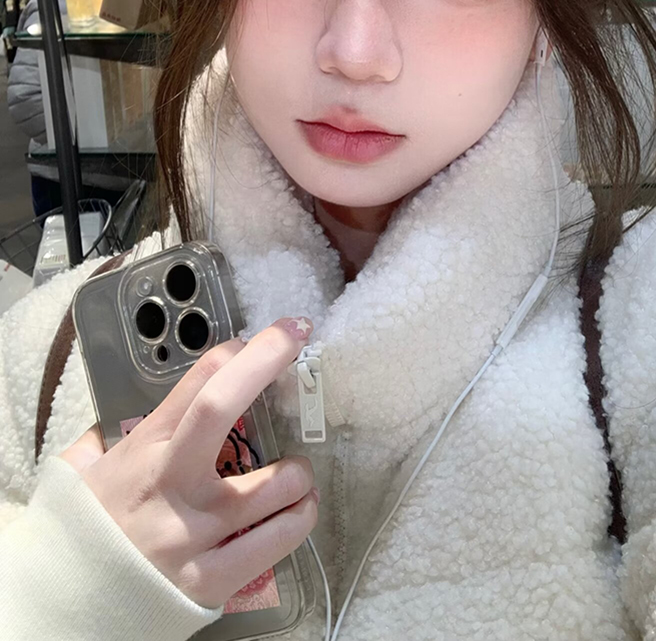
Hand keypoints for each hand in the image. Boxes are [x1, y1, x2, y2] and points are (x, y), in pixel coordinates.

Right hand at [60, 318, 318, 608]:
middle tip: (298, 333)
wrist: (65, 611)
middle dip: (265, 359)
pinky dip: (300, 518)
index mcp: (143, 450)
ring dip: (300, 472)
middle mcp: (172, 484)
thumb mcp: (83, 472)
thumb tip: (129, 414)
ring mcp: (195, 532)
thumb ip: (107, 437)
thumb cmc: (83, 532)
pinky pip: (278, 540)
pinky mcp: (213, 579)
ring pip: (275, 484)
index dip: (238, 352)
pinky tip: (300, 510)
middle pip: (222, 407)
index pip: (195, 384)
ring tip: (298, 473)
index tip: (269, 337)